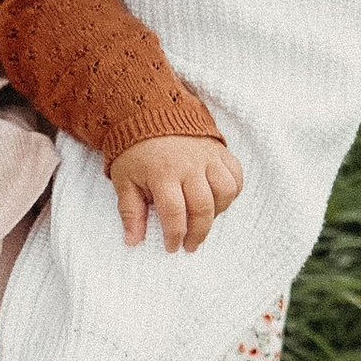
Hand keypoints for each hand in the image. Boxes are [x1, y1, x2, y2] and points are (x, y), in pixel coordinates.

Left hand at [109, 134, 242, 253]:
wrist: (150, 113)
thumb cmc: (134, 151)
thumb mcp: (124, 180)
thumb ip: (130, 211)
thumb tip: (132, 241)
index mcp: (163, 173)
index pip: (175, 213)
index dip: (175, 235)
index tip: (171, 247)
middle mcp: (189, 165)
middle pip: (203, 207)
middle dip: (198, 232)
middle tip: (190, 245)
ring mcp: (207, 157)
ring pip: (225, 191)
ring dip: (218, 212)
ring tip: (204, 220)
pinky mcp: (219, 150)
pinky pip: (236, 175)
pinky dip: (232, 191)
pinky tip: (218, 200)